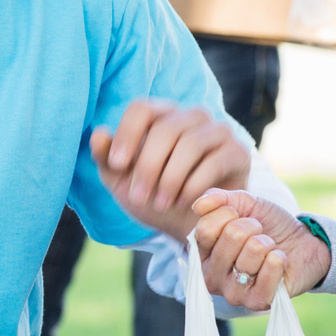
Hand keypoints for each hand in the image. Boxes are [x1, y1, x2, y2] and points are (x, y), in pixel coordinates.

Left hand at [90, 99, 249, 237]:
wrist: (190, 227)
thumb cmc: (155, 198)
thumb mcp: (123, 183)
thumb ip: (107, 160)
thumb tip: (98, 134)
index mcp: (161, 116)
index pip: (141, 109)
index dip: (127, 134)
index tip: (118, 165)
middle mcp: (191, 116)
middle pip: (165, 129)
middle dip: (148, 167)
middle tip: (139, 197)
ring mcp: (218, 131)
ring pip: (189, 144)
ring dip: (170, 179)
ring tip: (160, 203)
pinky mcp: (237, 152)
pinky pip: (213, 162)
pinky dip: (193, 186)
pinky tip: (184, 202)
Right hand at [190, 190, 328, 309]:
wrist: (303, 244)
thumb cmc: (269, 226)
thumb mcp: (245, 204)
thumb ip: (220, 199)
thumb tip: (198, 205)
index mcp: (202, 253)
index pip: (205, 229)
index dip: (230, 214)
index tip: (242, 217)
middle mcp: (211, 277)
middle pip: (231, 236)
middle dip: (253, 226)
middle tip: (260, 234)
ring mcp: (232, 293)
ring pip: (253, 250)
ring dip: (268, 243)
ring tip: (270, 250)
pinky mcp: (256, 302)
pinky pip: (269, 270)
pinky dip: (279, 258)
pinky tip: (279, 262)